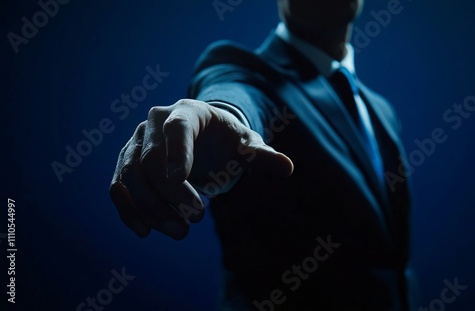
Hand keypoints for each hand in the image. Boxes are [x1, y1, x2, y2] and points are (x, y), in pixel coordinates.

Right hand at [109, 99, 293, 239]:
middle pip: (151, 159)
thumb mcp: (246, 145)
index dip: (178, 152)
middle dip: (172, 194)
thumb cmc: (226, 140)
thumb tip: (288, 168)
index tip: (182, 179)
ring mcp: (136, 142)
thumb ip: (262, 155)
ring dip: (151, 208)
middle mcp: (154, 123)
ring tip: (179, 232)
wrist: (202, 138)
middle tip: (196, 220)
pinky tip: (145, 231)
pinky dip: (128, 209)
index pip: (177, 129)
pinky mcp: (127, 162)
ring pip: (132, 176)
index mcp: (187, 112)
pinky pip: (119, 186)